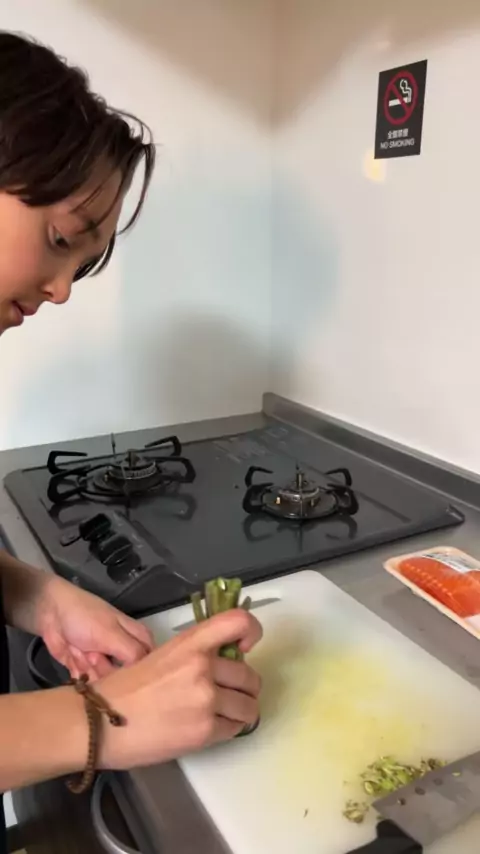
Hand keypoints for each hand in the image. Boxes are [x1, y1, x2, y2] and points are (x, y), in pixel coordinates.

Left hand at [37, 577, 152, 678]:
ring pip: (105, 680)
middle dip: (109, 670)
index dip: (143, 668)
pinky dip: (79, 672)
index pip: (148, 657)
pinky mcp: (82, 668)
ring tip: (83, 653)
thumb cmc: (85, 618)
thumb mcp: (112, 633)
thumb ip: (132, 653)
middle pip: (125, 674)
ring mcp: (100, 659)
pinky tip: (74, 657)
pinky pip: (86, 681)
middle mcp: (118, 650)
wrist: (50, 614)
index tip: (134, 678)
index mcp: (133, 637)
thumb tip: (145, 675)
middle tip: (96, 656)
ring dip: (92, 670)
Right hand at [97, 608, 262, 769]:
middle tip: (232, 694)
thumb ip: (194, 655)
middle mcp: (202, 667)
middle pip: (249, 675)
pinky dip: (228, 730)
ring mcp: (205, 700)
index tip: (247, 646)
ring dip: (241, 711)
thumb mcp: (162, 656)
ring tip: (226, 714)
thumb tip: (223, 661)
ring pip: (248, 706)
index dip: (252, 631)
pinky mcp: (204, 731)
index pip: (237, 622)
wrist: (99, 722)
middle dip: (245, 687)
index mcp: (190, 644)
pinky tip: (212, 727)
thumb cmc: (124, 689)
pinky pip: (235, 729)